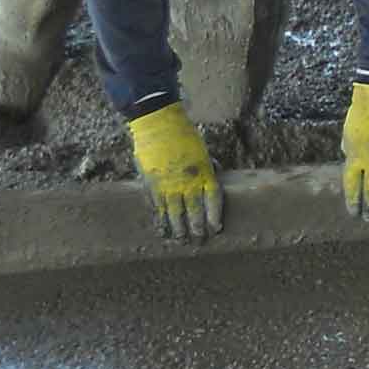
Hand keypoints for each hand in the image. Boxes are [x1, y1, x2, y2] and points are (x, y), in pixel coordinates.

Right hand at [130, 103, 222, 240]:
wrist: (158, 125)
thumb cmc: (184, 135)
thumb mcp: (203, 151)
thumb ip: (208, 167)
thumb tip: (214, 174)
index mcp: (205, 173)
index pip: (213, 200)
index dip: (214, 216)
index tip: (215, 229)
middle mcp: (188, 182)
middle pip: (195, 212)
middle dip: (197, 229)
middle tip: (199, 243)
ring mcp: (169, 186)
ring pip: (175, 215)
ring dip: (178, 230)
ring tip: (181, 242)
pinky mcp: (152, 186)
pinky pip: (157, 209)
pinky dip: (160, 222)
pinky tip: (163, 232)